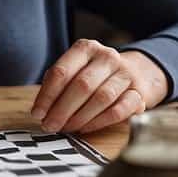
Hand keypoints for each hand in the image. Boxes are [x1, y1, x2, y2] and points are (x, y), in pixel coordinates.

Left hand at [30, 41, 167, 133]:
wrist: (138, 73)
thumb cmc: (96, 75)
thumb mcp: (76, 69)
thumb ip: (58, 84)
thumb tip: (41, 111)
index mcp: (86, 48)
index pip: (62, 71)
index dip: (47, 95)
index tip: (37, 114)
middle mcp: (107, 57)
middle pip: (81, 85)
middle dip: (62, 110)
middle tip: (50, 126)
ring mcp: (126, 74)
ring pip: (101, 98)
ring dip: (79, 118)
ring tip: (66, 129)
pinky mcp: (139, 93)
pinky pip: (118, 111)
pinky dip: (98, 122)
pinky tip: (85, 129)